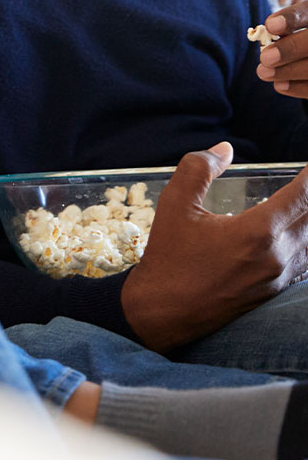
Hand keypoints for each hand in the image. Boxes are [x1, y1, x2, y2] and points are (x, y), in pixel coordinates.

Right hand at [121, 142, 307, 352]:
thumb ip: (199, 169)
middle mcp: (279, 255)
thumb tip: (224, 149)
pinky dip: (307, 243)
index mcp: (257, 231)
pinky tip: (300, 235)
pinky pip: (307, 263)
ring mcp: (281, 277)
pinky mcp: (276, 291)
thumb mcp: (174, 204)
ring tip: (306, 205)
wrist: (165, 311)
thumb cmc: (169, 256)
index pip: (302, 195)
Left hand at [256, 4, 307, 97]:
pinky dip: (300, 87)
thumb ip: (290, 21)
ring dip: (291, 71)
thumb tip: (270, 28)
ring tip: (264, 72)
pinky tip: (279, 85)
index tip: (270, 26)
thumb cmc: (304, 33)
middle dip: (291, 50)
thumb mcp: (302, 20)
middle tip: (265, 58)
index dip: (293, 18)